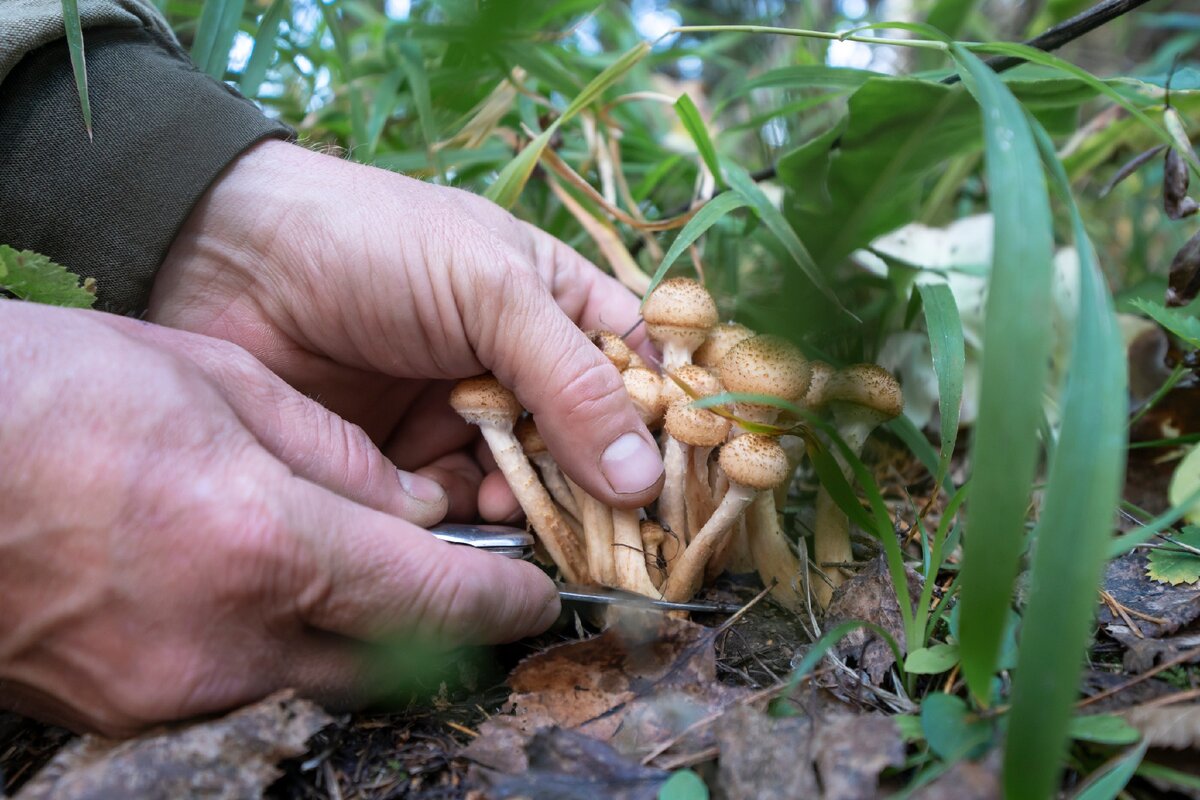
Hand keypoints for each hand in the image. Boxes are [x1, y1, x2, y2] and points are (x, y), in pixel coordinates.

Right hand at [0, 303, 557, 735]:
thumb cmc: (57, 391)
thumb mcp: (220, 382)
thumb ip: (335, 457)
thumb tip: (412, 509)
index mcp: (265, 540)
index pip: (434, 597)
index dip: (502, 601)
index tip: (535, 595)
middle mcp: (226, 637)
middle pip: (388, 663)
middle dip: (441, 632)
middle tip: (466, 590)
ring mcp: (167, 688)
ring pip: (314, 682)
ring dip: (356, 641)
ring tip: (355, 579)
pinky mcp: (118, 710)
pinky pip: (237, 689)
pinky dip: (273, 650)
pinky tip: (259, 596)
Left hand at [149, 140, 663, 521]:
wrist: (229, 258)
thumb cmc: (376, 244)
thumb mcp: (491, 293)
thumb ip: (570, 383)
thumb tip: (642, 479)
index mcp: (558, 305)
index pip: (639, 375)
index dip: (664, 430)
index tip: (682, 490)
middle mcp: (520, 367)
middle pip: (590, 446)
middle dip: (599, 487)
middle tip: (612, 533)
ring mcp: (464, 416)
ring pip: (528, 485)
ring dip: (533, 508)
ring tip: (524, 518)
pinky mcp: (406, 461)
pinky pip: (459, 507)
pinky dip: (467, 521)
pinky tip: (460, 516)